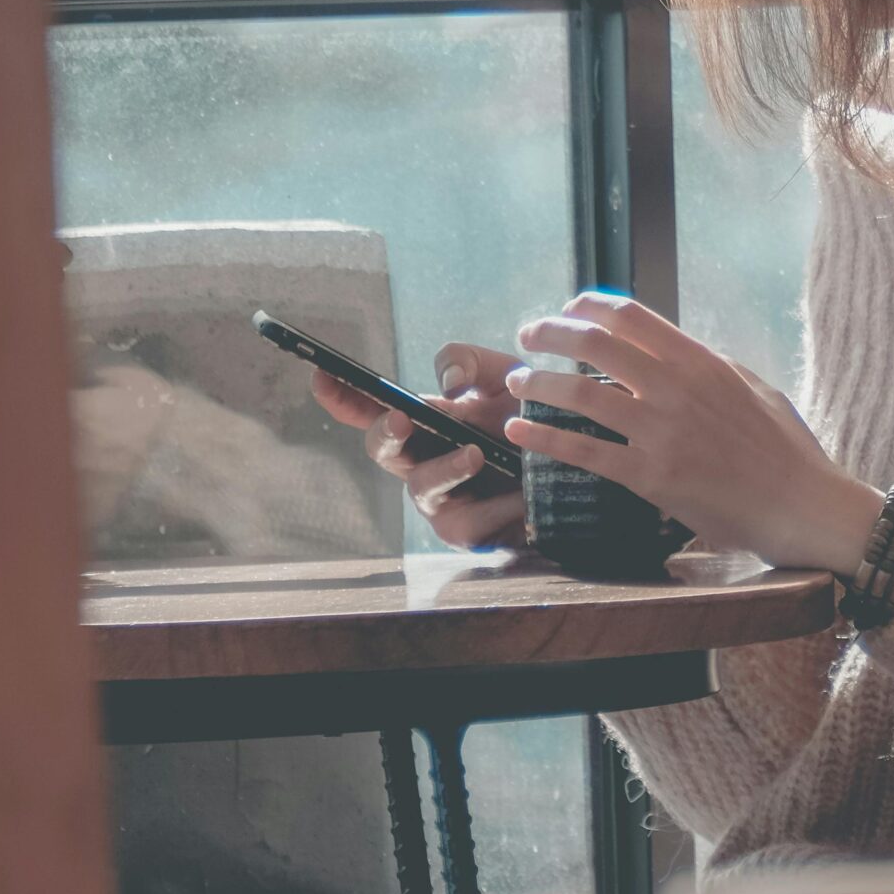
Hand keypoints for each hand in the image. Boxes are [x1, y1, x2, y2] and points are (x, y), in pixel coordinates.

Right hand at [311, 344, 525, 550]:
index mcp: (423, 420)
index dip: (343, 395)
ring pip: (423, 485)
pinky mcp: (465, 531)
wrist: (572, 460)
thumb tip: (447, 382)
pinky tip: (516, 497)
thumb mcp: (504, 375)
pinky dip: (493, 507)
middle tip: (400, 417)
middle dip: (384, 432)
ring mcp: (439, 498)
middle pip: (382, 448)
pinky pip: (467, 522)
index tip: (321, 374)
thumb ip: (469, 362)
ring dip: (447, 467)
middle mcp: (421, 459)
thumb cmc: (528, 418)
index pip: (371, 407)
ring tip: (476, 453)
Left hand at [504, 292, 886, 573]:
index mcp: (700, 360)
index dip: (586, 306)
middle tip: (526, 338)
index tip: (565, 310)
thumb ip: (709, 366)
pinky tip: (519, 432)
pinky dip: (544, 438)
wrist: (801, 505)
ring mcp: (661, 432)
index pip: (630, 315)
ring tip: (514, 383)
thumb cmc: (784, 448)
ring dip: (536, 383)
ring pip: (580, 393)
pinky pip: (584, 451)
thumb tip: (672, 351)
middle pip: (594, 343)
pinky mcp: (651, 477)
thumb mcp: (753, 386)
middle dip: (549, 334)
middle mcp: (676, 387)